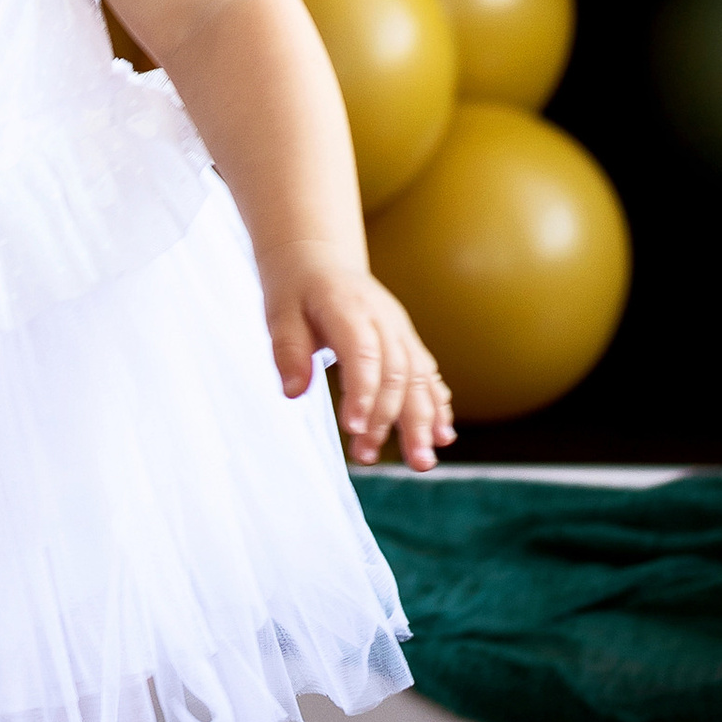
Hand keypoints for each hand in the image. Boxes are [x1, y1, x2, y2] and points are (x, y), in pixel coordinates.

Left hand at [263, 250, 456, 471]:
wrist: (320, 260)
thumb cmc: (297, 290)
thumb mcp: (279, 314)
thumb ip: (287, 351)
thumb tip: (293, 392)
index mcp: (348, 308)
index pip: (363, 353)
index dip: (362, 392)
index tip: (352, 429)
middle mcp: (383, 320)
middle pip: (397, 372)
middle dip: (389, 419)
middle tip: (371, 457)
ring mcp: (400, 331)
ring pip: (418, 378)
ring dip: (421, 421)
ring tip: (421, 462)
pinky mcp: (406, 342)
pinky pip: (428, 374)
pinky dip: (437, 405)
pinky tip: (442, 436)